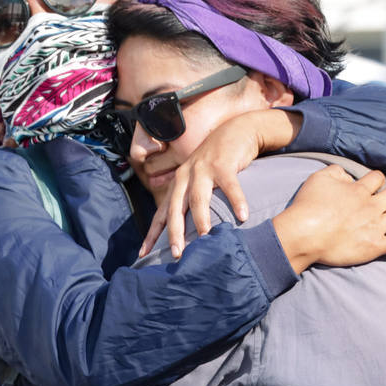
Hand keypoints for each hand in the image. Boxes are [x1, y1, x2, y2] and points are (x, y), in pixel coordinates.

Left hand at [143, 108, 299, 258]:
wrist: (235, 131)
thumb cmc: (217, 162)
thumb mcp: (199, 179)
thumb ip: (192, 200)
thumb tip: (189, 233)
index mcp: (178, 184)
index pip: (162, 213)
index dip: (152, 234)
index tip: (143, 254)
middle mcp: (186, 176)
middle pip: (176, 208)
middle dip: (174, 232)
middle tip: (177, 254)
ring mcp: (203, 169)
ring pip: (198, 198)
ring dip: (201, 219)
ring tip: (205, 237)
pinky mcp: (223, 164)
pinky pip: (230, 186)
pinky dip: (236, 201)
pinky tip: (242, 216)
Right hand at [272, 165, 385, 272]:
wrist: (305, 235)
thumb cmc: (308, 206)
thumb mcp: (318, 178)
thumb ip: (336, 172)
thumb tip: (348, 176)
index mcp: (359, 190)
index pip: (377, 177)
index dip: (375, 180)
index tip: (371, 185)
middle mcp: (372, 206)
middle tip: (385, 201)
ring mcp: (376, 227)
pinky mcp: (376, 246)